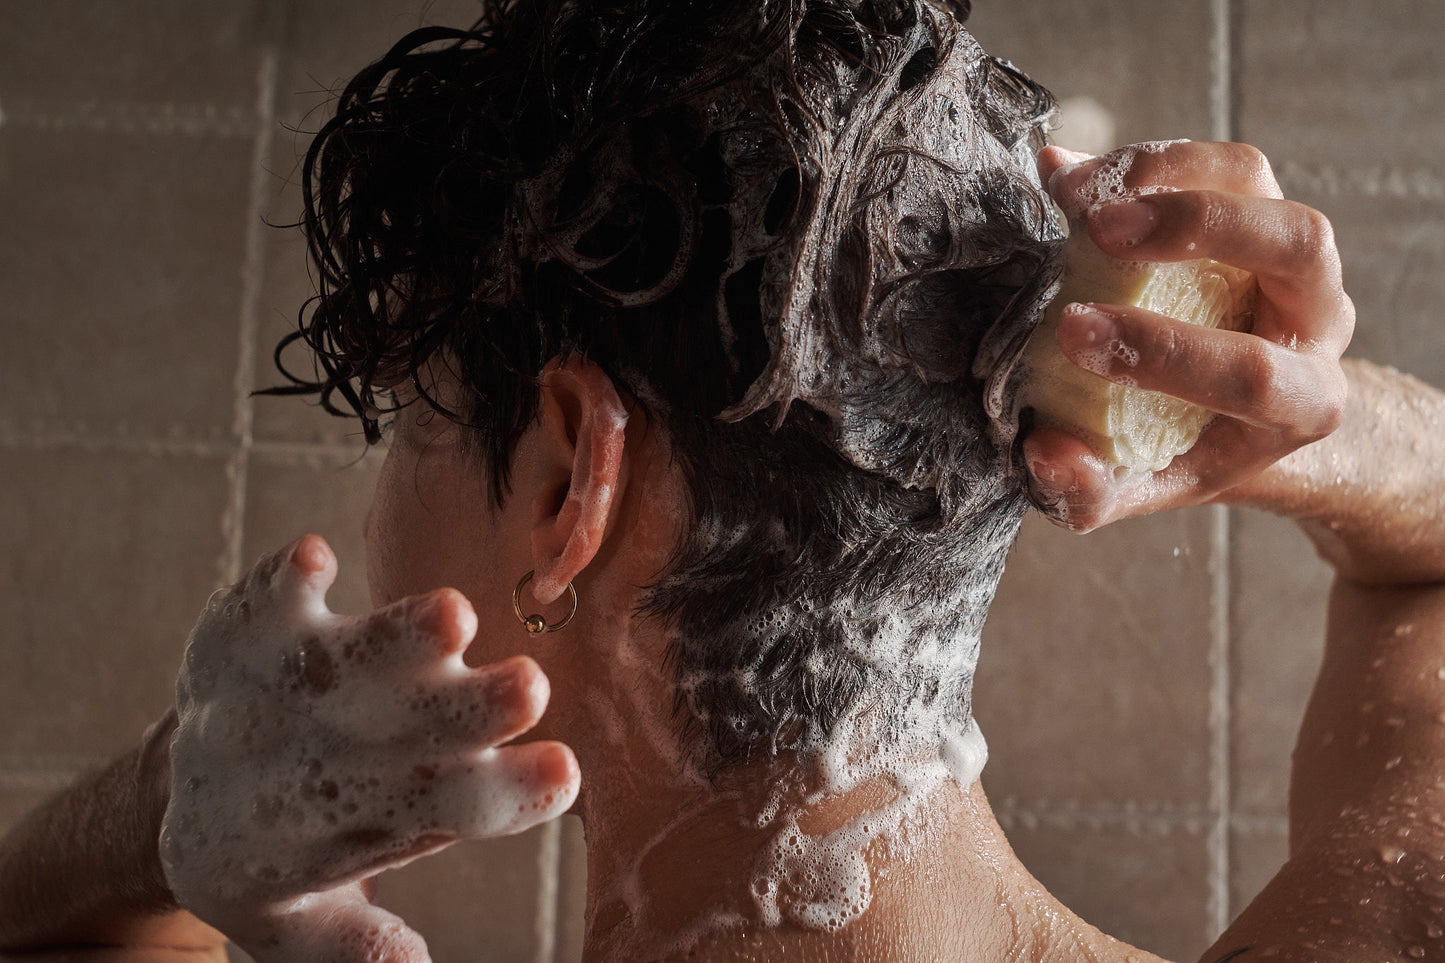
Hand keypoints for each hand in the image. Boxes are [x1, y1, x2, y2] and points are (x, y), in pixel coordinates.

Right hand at [160, 535, 578, 962]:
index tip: (562, 774)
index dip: (517, 787)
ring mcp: (329, 668)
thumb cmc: (283, 849)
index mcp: (408, 797)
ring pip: (377, 645)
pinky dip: (290, 579)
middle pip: (444, 713)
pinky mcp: (266, 626)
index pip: (477, 795)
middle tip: (530, 688)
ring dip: (409, 631)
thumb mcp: (299, 925)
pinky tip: (311, 564)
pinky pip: (278, 595)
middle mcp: (386, 721)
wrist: (198, 784)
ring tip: (453, 615)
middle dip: (482, 702)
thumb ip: (350, 947)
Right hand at [1023, 141, 1353, 531]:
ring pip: (1259, 181)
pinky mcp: (1257, 205)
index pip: (1255, 374)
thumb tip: (1045, 453)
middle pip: (1300, 243)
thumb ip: (1093, 490)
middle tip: (1098, 232)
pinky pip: (1218, 163)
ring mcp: (1292, 252)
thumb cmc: (1189, 445)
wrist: (1241, 409)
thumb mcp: (1145, 485)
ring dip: (1168, 172)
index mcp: (1305, 402)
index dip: (1166, 353)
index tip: (1073, 335)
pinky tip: (1077, 178)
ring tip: (1079, 191)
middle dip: (1198, 227)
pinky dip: (1146, 161)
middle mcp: (1319, 317)